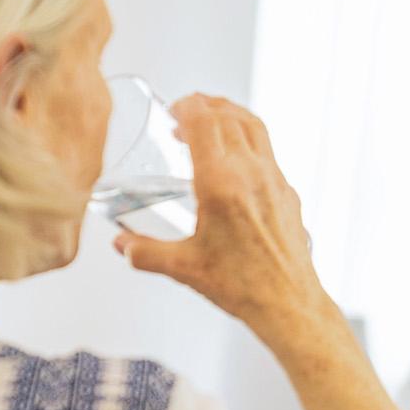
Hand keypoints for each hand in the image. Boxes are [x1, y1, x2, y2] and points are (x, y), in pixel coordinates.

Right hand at [115, 95, 326, 327]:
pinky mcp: (287, 192)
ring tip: (211, 119)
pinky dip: (248, 139)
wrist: (288, 303)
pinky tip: (235, 159)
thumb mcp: (183, 268)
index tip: (174, 109)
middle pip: (229, 116)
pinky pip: (268, 150)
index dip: (187, 107)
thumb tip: (121, 245)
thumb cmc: (243, 286)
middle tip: (186, 111)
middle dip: (205, 106)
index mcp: (221, 184)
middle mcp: (251, 173)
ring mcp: (274, 179)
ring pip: (254, 127)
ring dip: (230, 115)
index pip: (204, 122)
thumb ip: (144, 253)